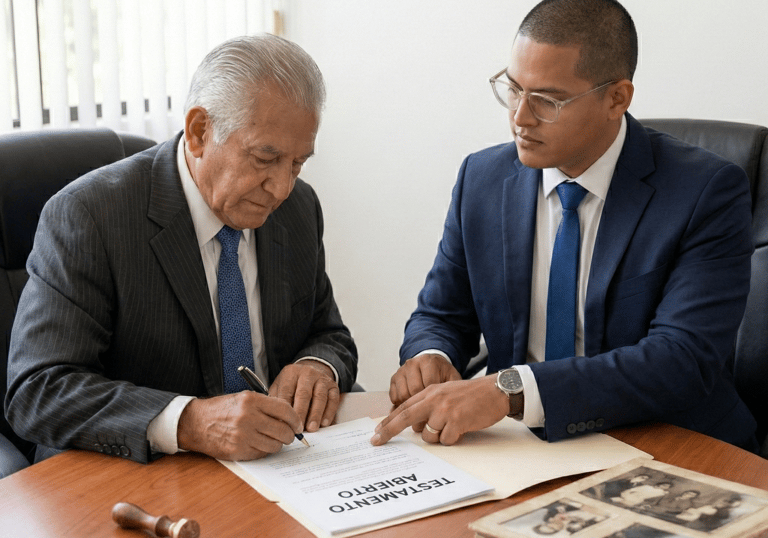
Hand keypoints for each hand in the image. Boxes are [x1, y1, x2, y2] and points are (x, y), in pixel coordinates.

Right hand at [177, 392, 300, 460]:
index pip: (285, 410)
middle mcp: (248, 417)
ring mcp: (243, 436)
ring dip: (278, 444)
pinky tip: (260, 444)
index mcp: (252, 400)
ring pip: (275, 445)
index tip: (298, 424)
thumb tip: (290, 418)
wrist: (196, 422)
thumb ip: (267, 405)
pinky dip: (265, 450)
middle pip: (283, 430)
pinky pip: (262, 453)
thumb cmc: (223, 409)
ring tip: (273, 439)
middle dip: (290, 434)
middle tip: (290, 435)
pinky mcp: (238, 451)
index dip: (295, 419)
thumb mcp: (244, 398)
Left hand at [270, 360, 339, 431]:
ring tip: (311, 428)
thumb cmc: (292, 384)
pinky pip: (333, 400)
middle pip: (304, 394)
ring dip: (315, 414)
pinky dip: (329, 412)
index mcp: (291, 372)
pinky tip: (324, 423)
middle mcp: (307, 373)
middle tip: (298, 428)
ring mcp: (322, 379)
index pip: (287, 390)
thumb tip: (277, 420)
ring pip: (320, 397)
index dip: (286, 408)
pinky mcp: (333, 386)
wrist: (311, 373)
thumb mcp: (280, 386)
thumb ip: (277, 400)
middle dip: (301, 413)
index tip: (284, 424)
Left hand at [371, 374, 507, 445]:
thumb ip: (428, 404)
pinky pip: (446, 440)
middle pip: (405, 417)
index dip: (389, 420)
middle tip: (377, 441)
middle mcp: (434, 399)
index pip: (404, 407)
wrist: (494, 391)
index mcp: (430, 391)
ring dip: (438, 436)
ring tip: (453, 425)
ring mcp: (445, 410)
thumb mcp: (445, 393)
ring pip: (428, 435)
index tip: (377, 432)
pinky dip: (452, 438)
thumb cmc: (470, 395)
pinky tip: (462, 428)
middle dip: (389, 431)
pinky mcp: (457, 421)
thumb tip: (412, 423)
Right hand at [389, 353, 461, 405]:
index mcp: (428, 361)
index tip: (439, 407)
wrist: (433, 365)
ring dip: (412, 406)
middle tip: (430, 412)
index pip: (428, 384)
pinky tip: (412, 405)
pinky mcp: (393, 378)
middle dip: (422, 404)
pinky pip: (394, 397)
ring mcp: (401, 370)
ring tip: (421, 408)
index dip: (434, 399)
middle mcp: (412, 363)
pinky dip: (402, 405)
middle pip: (414, 390)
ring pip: (403, 395)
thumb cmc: (443, 374)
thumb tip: (442, 412)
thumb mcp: (452, 379)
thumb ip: (448, 393)